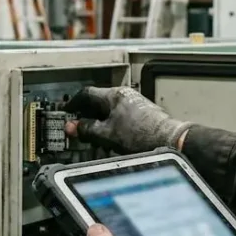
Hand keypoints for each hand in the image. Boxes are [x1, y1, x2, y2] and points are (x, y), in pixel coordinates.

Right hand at [64, 86, 191, 154]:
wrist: (169, 141)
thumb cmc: (142, 135)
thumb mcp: (106, 134)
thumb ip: (86, 129)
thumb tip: (72, 127)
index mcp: (114, 95)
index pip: (86, 94)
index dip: (73, 104)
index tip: (66, 112)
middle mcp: (125, 95)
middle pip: (98, 102)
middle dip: (86, 116)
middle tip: (77, 128)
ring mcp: (135, 104)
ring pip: (109, 111)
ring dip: (99, 123)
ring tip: (94, 138)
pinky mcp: (142, 115)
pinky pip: (120, 117)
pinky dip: (111, 126)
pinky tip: (111, 140)